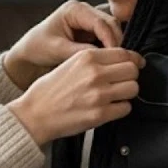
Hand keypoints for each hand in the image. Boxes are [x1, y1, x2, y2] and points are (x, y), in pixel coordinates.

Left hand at [4, 0, 122, 89]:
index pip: (100, 22)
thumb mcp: (58, 50)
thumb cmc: (38, 48)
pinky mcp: (91, 31)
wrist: (30, 54)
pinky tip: (112, 62)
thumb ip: (80, 52)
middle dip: (117, 42)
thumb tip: (102, 57)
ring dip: (116, 46)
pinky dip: (111, 49)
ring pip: (112, 30)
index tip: (115, 56)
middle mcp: (84, 11)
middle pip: (110, 23)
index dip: (110, 39)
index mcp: (74, 9)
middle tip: (121, 62)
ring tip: (118, 63)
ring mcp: (89, 20)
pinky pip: (107, 38)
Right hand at [7, 47, 142, 144]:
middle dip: (129, 76)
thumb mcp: (69, 63)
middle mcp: (95, 73)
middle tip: (121, 82)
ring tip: (115, 96)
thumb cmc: (49, 90)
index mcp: (87, 57)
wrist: (34, 114)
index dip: (131, 60)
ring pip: (133, 88)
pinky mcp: (100, 114)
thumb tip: (121, 59)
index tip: (132, 65)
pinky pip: (126, 108)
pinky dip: (120, 109)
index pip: (124, 53)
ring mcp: (99, 94)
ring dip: (127, 93)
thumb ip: (94, 60)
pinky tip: (109, 108)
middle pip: (133, 70)